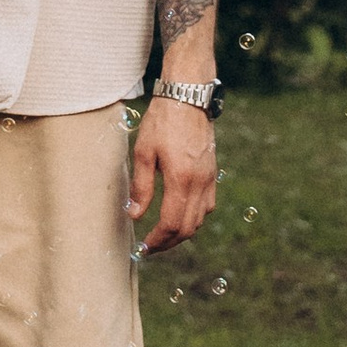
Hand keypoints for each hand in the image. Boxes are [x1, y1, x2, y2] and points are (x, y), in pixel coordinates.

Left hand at [130, 97, 217, 254]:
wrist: (188, 99)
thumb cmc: (162, 122)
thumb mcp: (143, 152)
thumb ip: (141, 186)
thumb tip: (134, 215)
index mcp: (181, 180)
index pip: (171, 223)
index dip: (157, 240)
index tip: (144, 247)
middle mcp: (200, 184)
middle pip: (188, 227)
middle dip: (169, 242)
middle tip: (151, 247)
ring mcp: (209, 180)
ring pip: (199, 220)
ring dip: (182, 232)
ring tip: (162, 235)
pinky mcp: (212, 174)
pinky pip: (207, 206)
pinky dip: (193, 218)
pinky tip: (179, 215)